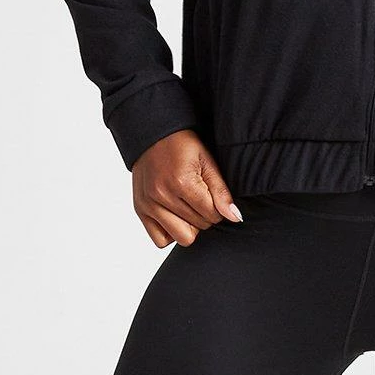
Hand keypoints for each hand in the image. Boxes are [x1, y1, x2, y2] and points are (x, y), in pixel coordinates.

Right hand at [131, 129, 243, 247]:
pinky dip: (170, 232)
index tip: (212, 195)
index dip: (218, 207)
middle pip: (199, 227)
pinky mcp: (140, 209)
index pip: (212, 215)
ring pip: (182, 237)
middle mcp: (161, 195)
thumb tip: (234, 217)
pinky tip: (174, 216)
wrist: (153, 135)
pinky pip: (160, 240)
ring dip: (190, 226)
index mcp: (181, 182)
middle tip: (199, 198)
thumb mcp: (207, 162)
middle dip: (205, 215)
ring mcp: (148, 204)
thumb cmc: (182, 145)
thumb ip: (221, 192)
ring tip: (188, 207)